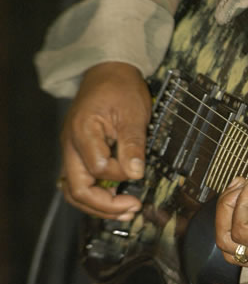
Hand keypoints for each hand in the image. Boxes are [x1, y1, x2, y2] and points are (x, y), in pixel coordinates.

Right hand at [60, 62, 151, 218]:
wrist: (108, 72)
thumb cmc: (120, 88)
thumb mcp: (133, 113)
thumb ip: (133, 144)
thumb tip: (136, 173)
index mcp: (83, 131)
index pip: (98, 168)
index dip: (120, 175)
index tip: (139, 171)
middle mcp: (72, 144)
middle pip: (77, 189)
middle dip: (105, 206)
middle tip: (132, 208)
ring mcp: (73, 151)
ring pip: (75, 191)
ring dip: (99, 207)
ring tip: (125, 211)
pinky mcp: (80, 154)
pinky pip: (82, 183)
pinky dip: (97, 196)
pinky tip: (116, 200)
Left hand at [215, 140, 247, 271]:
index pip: (245, 230)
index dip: (241, 203)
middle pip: (229, 240)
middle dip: (227, 208)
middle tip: (238, 185)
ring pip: (228, 250)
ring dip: (224, 220)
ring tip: (234, 195)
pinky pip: (235, 255)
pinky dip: (229, 231)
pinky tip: (238, 210)